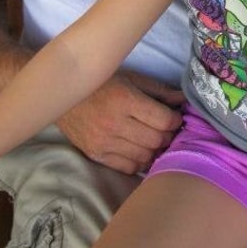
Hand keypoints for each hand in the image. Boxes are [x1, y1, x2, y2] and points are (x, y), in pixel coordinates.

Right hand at [57, 71, 183, 174]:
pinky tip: (141, 151)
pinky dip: (140, 162)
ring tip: (155, 140)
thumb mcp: (131, 79)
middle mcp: (114, 123)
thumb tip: (183, 101)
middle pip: (156, 140)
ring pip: (145, 156)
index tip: (175, 117)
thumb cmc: (102, 84)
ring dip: (155, 150)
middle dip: (168, 136)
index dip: (175, 120)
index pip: (163, 120)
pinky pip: (128, 167)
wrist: (63, 95)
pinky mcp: (96, 155)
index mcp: (125, 100)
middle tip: (168, 130)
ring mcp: (104, 142)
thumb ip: (159, 91)